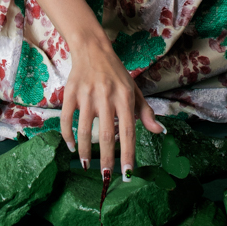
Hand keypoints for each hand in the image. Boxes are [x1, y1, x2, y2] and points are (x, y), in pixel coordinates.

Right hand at [60, 32, 160, 190]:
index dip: (128, 153)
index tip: (127, 172)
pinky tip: (71, 146)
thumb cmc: (116, 74)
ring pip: (85, 129)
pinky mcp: (71, 93)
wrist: (92, 48)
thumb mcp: (134, 90)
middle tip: (106, 176)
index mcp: (124, 97)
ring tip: (86, 165)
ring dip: (85, 151)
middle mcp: (106, 96)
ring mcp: (87, 95)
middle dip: (107, 158)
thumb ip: (146, 112)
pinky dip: (68, 135)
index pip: (128, 130)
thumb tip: (160, 131)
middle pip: (107, 134)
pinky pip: (67, 118)